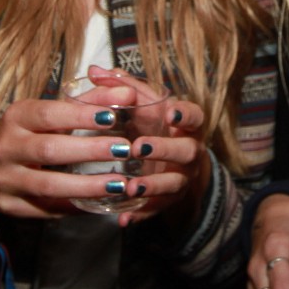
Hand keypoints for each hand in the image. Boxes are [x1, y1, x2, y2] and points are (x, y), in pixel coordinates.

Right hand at [0, 66, 203, 225]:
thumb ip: (89, 102)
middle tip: (123, 149)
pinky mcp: (10, 206)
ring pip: (48, 185)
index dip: (80, 116)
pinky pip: (46, 210)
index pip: (48, 114)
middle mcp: (6, 147)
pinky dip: (74, 207)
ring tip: (119, 183)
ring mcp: (5, 179)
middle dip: (89, 150)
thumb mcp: (50, 114)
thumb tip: (127, 91)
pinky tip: (99, 202)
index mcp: (16, 117)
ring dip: (86, 186)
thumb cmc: (29, 134)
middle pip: (49, 150)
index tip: (112, 116)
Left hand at [82, 67, 208, 228]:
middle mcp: (189, 150)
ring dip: (153, 186)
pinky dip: (142, 215)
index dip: (185, 115)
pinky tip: (124, 218)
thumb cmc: (155, 126)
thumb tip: (94, 70)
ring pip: (174, 183)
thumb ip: (123, 87)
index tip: (170, 114)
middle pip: (186, 150)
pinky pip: (157, 210)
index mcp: (186, 125)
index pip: (195, 116)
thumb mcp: (145, 106)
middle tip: (138, 147)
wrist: (174, 164)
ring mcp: (181, 177)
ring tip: (131, 187)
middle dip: (164, 149)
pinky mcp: (169, 201)